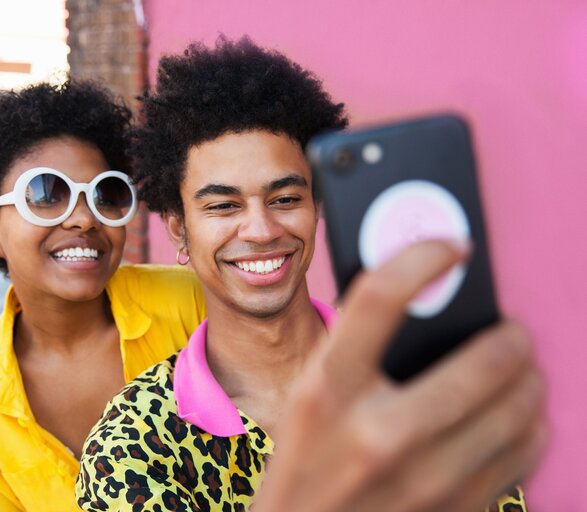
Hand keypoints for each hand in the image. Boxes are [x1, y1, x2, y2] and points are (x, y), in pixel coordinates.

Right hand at [256, 240, 545, 511]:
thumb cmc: (305, 458)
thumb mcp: (310, 395)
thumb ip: (353, 347)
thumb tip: (422, 291)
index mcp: (325, 392)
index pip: (376, 299)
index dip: (420, 259)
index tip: (453, 248)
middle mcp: (375, 435)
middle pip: (480, 363)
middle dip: (510, 337)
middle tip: (511, 330)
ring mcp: (421, 481)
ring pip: (517, 412)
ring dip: (528, 380)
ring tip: (520, 371)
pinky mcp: (452, 511)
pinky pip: (523, 458)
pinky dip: (530, 427)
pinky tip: (516, 418)